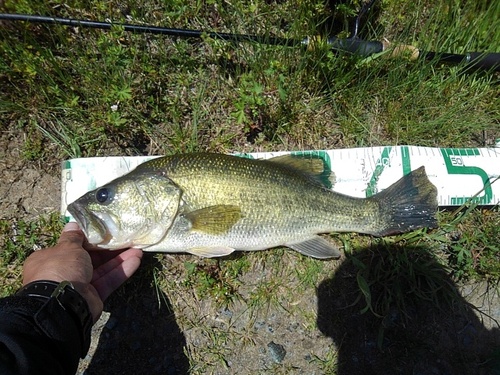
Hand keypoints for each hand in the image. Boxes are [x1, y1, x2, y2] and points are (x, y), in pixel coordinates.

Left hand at [22, 222, 142, 321]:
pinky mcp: (93, 296)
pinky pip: (108, 281)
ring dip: (119, 258)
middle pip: (89, 257)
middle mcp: (63, 272)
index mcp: (50, 259)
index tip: (102, 231)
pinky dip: (121, 271)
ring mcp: (79, 286)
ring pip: (102, 269)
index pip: (70, 246)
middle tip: (124, 238)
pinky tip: (136, 260)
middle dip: (108, 248)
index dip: (87, 238)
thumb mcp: (67, 247)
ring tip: (137, 248)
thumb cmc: (61, 268)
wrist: (62, 303)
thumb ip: (74, 236)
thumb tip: (73, 223)